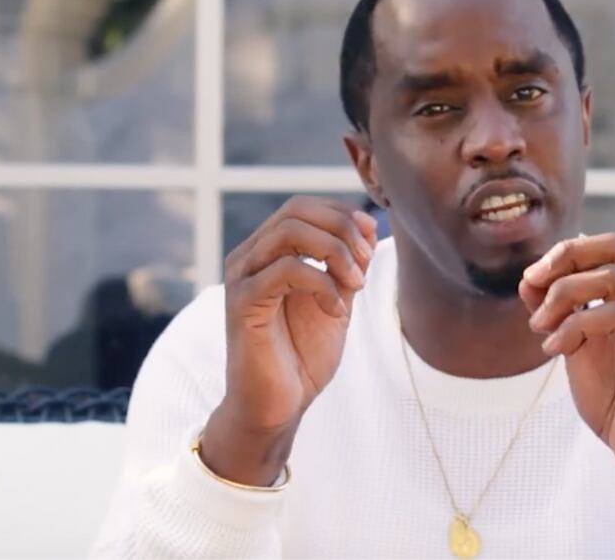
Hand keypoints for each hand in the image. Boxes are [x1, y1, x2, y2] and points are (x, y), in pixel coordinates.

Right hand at [202, 196, 376, 485]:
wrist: (277, 407)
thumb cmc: (302, 355)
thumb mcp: (337, 299)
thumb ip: (347, 263)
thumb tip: (368, 224)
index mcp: (267, 252)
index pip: (303, 206)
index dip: (343, 214)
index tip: (372, 240)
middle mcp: (248, 257)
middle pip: (296, 210)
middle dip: (342, 229)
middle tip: (366, 263)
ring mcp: (242, 277)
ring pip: (290, 232)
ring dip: (335, 251)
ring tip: (356, 283)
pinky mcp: (241, 303)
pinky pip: (286, 269)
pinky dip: (322, 283)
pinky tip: (337, 310)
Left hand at [519, 233, 614, 507]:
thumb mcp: (576, 345)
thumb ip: (558, 311)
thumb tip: (528, 278)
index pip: (610, 245)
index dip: (567, 251)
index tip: (531, 278)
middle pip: (614, 248)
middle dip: (564, 261)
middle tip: (532, 289)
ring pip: (611, 279)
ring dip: (562, 297)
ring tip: (540, 328)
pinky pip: (614, 316)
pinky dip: (574, 325)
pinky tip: (554, 348)